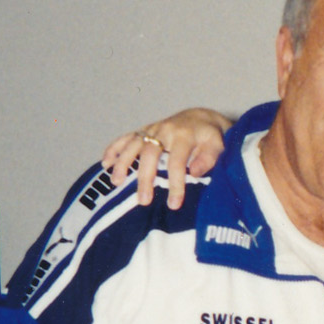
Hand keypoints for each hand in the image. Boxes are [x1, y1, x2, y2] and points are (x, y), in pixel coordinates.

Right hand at [101, 108, 233, 211]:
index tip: (174, 204)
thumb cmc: (210, 138)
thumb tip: (193, 172)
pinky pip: (125, 138)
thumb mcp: (218, 146)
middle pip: (150, 154)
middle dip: (145, 178)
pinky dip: (113, 149)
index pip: (177, 162)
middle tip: (143, 200)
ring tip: (116, 182)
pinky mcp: (144, 131)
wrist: (200, 119)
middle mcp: (165, 130)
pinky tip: (105, 163)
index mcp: (184, 135)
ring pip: (133, 145)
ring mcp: (152, 129)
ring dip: (123, 163)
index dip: (175, 183)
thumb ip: (208, 158)